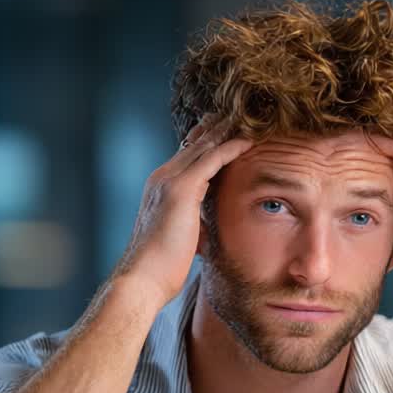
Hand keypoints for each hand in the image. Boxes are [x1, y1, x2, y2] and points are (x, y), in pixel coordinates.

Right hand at [114, 115, 252, 307]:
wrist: (142, 279)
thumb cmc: (161, 268)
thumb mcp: (180, 239)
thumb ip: (192, 228)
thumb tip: (203, 235)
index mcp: (160, 188)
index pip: (187, 156)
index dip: (207, 142)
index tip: (227, 132)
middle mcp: (162, 178)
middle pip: (194, 143)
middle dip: (218, 128)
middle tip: (242, 113)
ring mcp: (169, 181)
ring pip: (203, 145)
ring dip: (227, 130)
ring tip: (250, 118)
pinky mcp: (180, 189)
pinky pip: (211, 159)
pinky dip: (230, 147)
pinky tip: (248, 141)